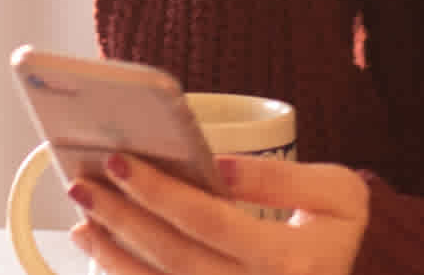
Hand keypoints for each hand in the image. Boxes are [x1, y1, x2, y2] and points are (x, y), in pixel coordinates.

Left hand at [66, 153, 368, 274]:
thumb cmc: (340, 233)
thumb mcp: (338, 194)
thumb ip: (280, 179)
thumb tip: (217, 166)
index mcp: (289, 260)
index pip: (210, 222)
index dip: (162, 193)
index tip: (122, 162)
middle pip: (174, 257)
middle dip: (124, 219)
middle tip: (85, 184)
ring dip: (114, 254)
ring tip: (83, 220)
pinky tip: (104, 252)